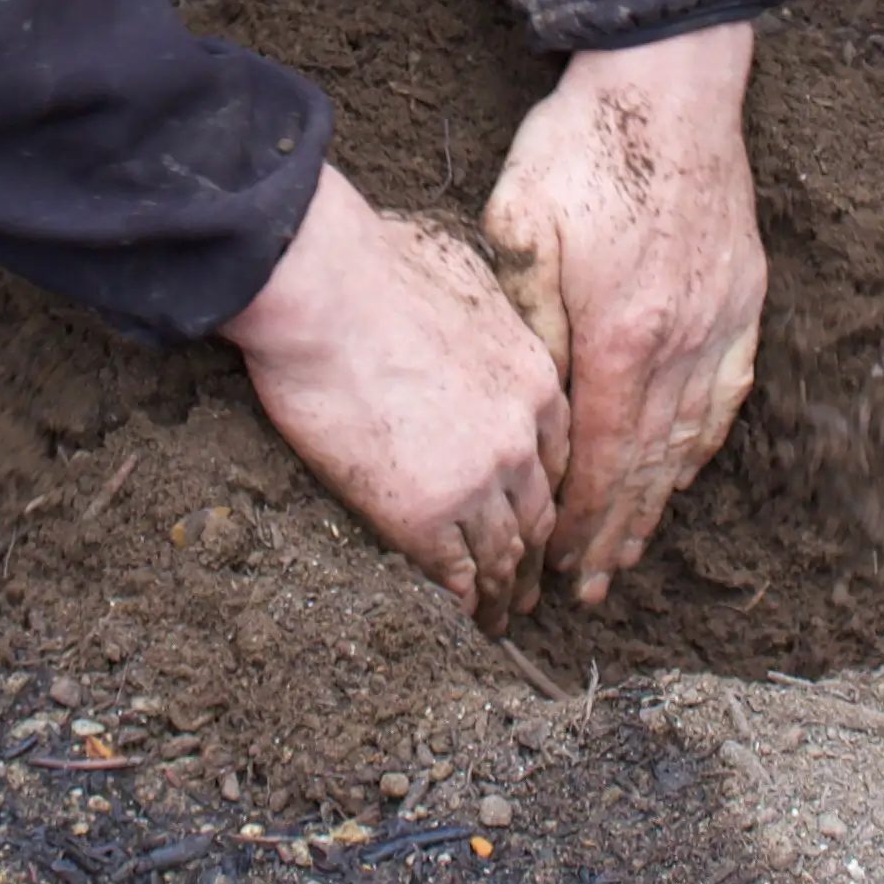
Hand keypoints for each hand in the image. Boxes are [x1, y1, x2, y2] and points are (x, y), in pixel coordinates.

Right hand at [219, 166, 571, 629]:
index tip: (538, 512)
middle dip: (536, 551)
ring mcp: (479, 478)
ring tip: (500, 618)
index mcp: (534, 377)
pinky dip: (464, 603)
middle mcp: (522, 434)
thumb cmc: (376, 264)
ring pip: (506, 551)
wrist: (326, 289)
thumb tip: (464, 308)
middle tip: (528, 584)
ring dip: (506, 590)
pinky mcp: (424, 513)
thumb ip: (484, 314)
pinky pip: (457, 574)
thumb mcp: (466, 272)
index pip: (558, 453)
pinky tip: (462, 619)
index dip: (546, 489)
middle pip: (540, 510)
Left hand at [481, 21, 763, 605]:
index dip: (583, 522)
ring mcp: (719, 321)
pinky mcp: (742, 296)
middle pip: (649, 465)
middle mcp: (681, 342)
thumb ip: (524, 321)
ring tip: (633, 550)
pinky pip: (727, 392)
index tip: (561, 566)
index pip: (601, 458)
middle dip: (618, 533)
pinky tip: (686, 469)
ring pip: (691, 438)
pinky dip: (703, 443)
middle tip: (591, 587)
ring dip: (660, 502)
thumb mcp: (519, 227)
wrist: (668, 82)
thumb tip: (525, 401)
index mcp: (621, 334)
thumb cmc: (583, 147)